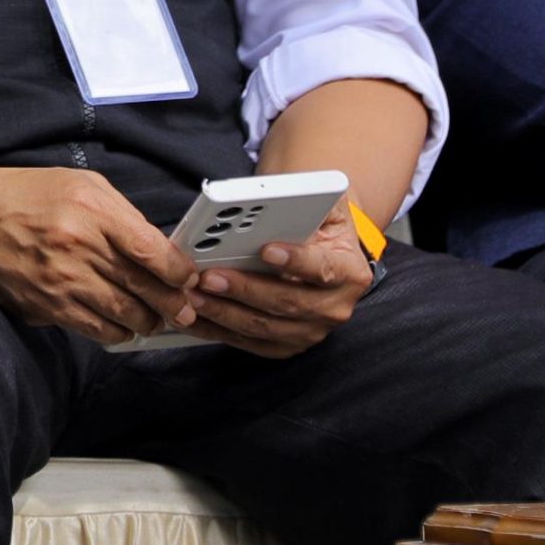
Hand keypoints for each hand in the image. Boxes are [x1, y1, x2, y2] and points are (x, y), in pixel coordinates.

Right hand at [0, 164, 201, 346]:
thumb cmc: (29, 195)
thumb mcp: (83, 185)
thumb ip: (122, 214)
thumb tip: (156, 248)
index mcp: (92, 211)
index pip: (149, 250)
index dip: (178, 270)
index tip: (189, 278)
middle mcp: (78, 249)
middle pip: (142, 287)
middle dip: (173, 304)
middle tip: (186, 309)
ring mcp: (60, 282)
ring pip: (122, 315)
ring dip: (147, 321)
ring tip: (158, 319)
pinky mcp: (45, 307)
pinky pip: (93, 329)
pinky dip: (115, 332)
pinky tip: (125, 326)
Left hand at [181, 198, 373, 358]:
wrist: (323, 256)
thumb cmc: (319, 226)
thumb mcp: (327, 206)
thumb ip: (310, 199)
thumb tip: (275, 198)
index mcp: (349, 272)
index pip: (322, 269)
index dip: (295, 261)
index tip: (266, 249)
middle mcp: (334, 308)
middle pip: (286, 302)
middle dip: (244, 289)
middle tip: (210, 276)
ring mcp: (310, 332)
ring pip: (263, 327)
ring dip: (225, 312)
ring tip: (195, 295)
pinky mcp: (286, 346)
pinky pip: (249, 343)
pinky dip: (219, 331)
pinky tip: (197, 317)